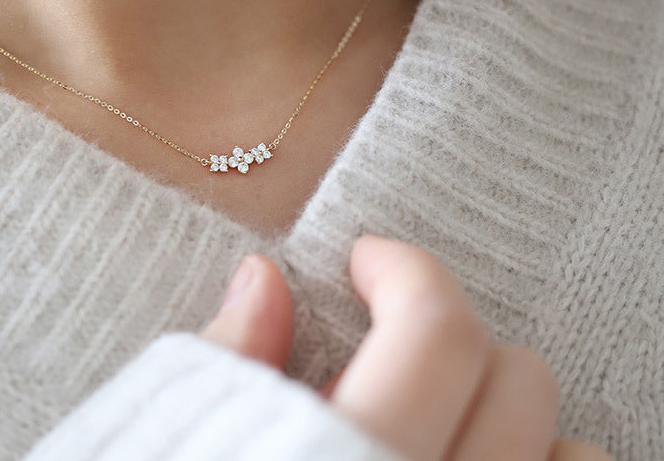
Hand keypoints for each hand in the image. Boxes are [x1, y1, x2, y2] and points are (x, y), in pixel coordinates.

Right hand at [200, 236, 612, 460]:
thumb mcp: (177, 446)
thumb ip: (227, 365)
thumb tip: (262, 279)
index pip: (433, 334)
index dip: (404, 269)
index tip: (366, 261)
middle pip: (517, 380)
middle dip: (455, 331)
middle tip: (393, 337)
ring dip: (525, 422)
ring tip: (448, 420)